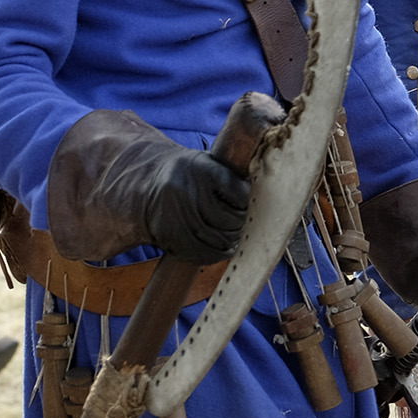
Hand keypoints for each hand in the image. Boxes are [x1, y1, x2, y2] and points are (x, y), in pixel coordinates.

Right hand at [143, 142, 251, 262]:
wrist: (150, 183)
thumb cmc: (192, 174)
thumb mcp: (211, 163)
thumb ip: (234, 176)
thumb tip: (266, 191)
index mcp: (203, 169)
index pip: (240, 195)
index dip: (247, 203)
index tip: (245, 203)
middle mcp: (187, 191)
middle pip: (228, 220)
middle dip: (240, 225)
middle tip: (242, 223)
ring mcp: (176, 215)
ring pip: (216, 240)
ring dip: (230, 242)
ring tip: (233, 236)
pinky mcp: (169, 235)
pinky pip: (200, 253)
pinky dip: (215, 254)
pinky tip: (221, 248)